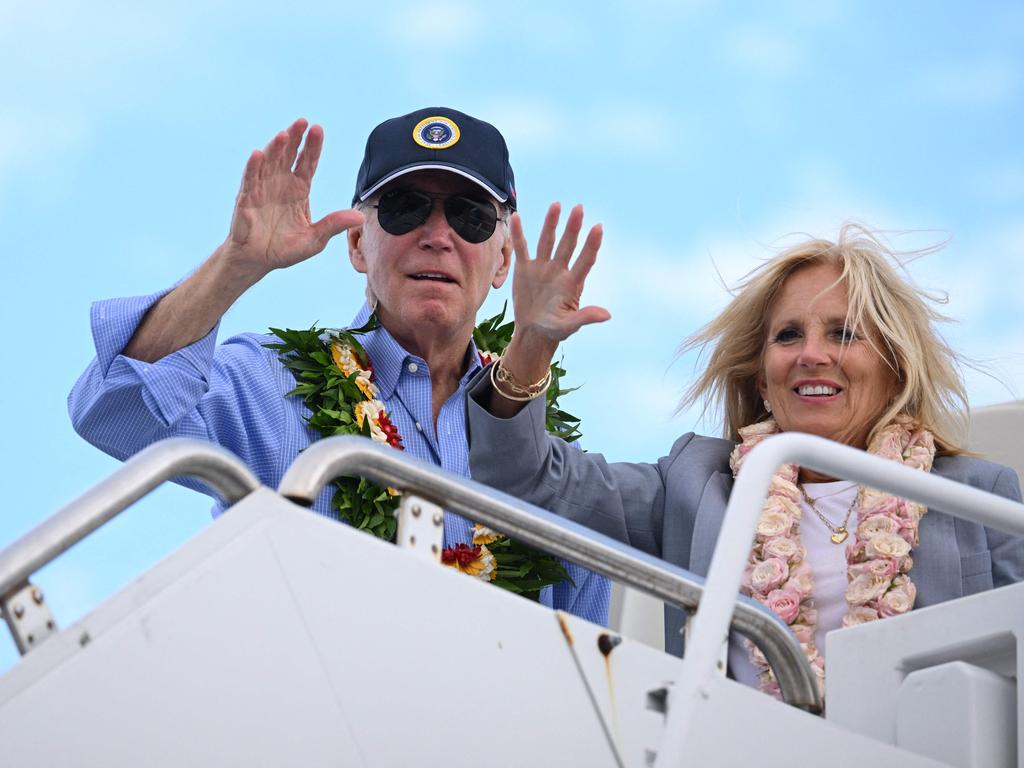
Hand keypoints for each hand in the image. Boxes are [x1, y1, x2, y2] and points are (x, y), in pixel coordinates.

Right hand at [225, 118, 363, 277]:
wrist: (258, 261)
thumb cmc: (285, 249)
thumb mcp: (315, 239)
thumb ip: (334, 224)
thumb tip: (361, 217)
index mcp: (299, 189)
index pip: (307, 163)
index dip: (312, 146)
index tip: (318, 129)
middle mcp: (281, 184)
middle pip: (289, 156)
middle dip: (296, 138)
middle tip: (303, 121)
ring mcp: (262, 189)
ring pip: (269, 163)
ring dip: (276, 148)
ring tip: (285, 134)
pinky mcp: (246, 199)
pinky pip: (250, 180)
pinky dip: (253, 167)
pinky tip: (258, 154)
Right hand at [500, 203, 609, 387]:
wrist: (533, 331)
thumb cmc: (555, 330)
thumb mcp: (569, 326)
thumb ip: (585, 318)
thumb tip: (607, 315)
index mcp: (572, 284)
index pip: (585, 260)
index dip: (592, 245)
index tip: (598, 228)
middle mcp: (559, 271)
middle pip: (568, 245)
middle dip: (573, 228)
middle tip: (579, 208)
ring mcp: (542, 268)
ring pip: (548, 241)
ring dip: (551, 224)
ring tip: (556, 205)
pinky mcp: (525, 269)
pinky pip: (522, 248)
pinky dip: (519, 234)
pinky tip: (516, 217)